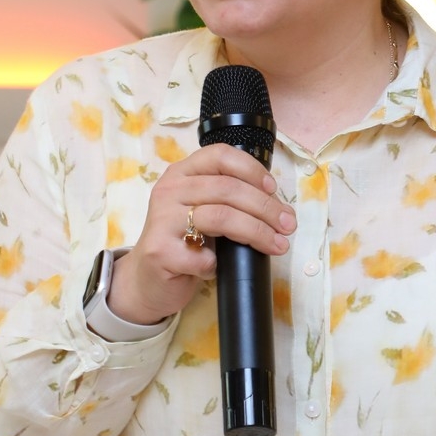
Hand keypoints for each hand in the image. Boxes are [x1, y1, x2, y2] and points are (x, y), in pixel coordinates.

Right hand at [106, 144, 295, 323]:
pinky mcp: (160, 252)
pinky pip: (204, 256)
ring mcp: (162, 220)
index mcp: (182, 173)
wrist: (147, 280)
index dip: (252, 169)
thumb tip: (278, 208)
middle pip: (227, 189)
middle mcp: (169, 190)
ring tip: (277, 245)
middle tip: (287, 226)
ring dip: (256, 232)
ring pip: (221, 217)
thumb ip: (229, 200)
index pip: (220, 155)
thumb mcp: (203, 211)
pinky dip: (220, 263)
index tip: (273, 189)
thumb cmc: (183, 243)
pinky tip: (222, 268)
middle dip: (265, 207)